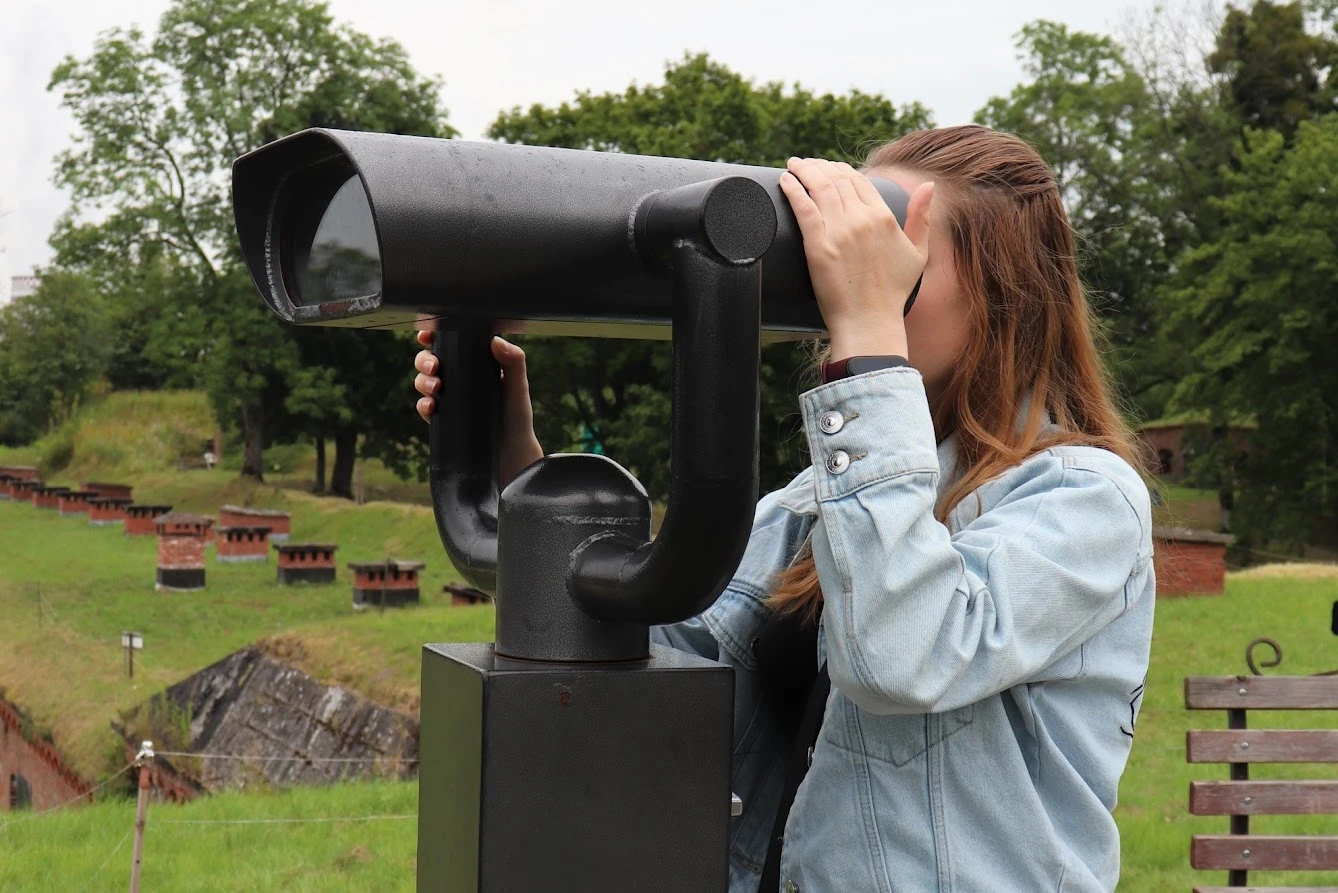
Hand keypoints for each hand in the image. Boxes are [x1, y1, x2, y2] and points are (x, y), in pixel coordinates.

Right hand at [414, 330, 543, 487]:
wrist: (511, 455)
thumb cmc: (517, 417)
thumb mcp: (518, 387)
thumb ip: (513, 362)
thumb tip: (495, 340)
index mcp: (476, 363)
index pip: (452, 343)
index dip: (435, 335)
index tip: (427, 334)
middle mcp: (460, 378)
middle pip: (431, 359)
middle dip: (424, 359)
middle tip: (434, 366)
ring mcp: (449, 398)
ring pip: (423, 381)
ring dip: (422, 380)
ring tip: (435, 388)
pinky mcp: (442, 418)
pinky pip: (424, 407)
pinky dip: (423, 404)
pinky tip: (431, 407)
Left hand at [778, 158, 933, 359]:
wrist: (869, 321)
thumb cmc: (893, 292)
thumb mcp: (918, 253)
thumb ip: (922, 218)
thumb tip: (929, 186)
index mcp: (883, 217)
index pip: (858, 180)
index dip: (840, 170)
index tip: (828, 168)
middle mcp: (862, 219)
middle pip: (836, 180)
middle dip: (819, 167)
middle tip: (806, 165)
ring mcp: (839, 231)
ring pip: (819, 187)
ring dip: (804, 171)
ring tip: (793, 166)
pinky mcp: (818, 246)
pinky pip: (803, 208)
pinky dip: (793, 189)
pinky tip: (785, 180)